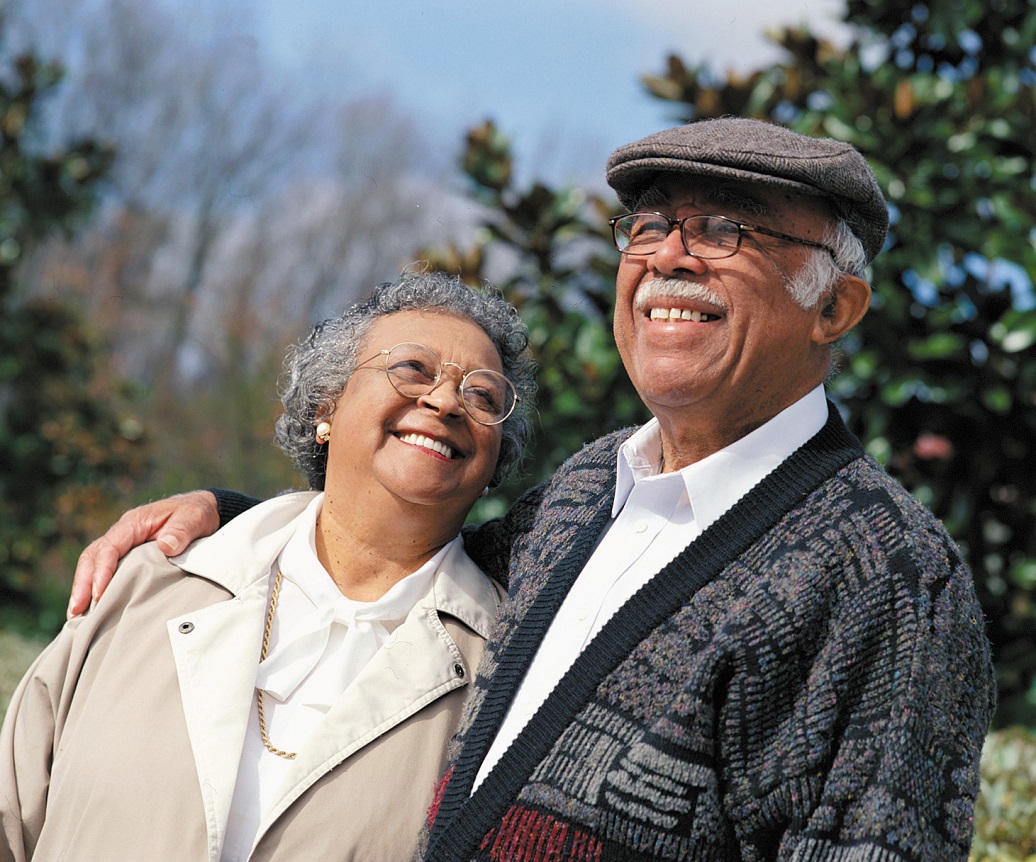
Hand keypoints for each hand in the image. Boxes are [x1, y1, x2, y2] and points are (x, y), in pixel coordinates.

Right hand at [68, 491, 219, 617]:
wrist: (204, 510)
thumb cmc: (197, 514)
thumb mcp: (195, 518)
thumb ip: (182, 530)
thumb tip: (166, 546)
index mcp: (135, 523)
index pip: (110, 546)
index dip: (102, 570)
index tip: (99, 593)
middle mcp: (123, 533)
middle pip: (93, 556)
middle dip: (83, 583)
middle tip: (76, 611)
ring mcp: (124, 545)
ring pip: (95, 564)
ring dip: (84, 588)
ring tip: (77, 616)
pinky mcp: (128, 556)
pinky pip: (107, 570)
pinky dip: (95, 588)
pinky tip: (93, 609)